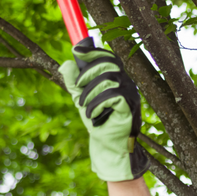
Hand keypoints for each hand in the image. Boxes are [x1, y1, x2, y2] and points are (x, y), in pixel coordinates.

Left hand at [58, 42, 148, 181]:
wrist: (106, 144)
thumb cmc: (96, 120)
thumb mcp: (80, 98)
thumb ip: (73, 82)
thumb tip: (66, 63)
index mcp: (115, 78)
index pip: (108, 57)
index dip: (93, 52)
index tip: (76, 51)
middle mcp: (126, 83)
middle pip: (108, 64)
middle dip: (88, 74)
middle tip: (77, 87)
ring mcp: (131, 94)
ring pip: (108, 79)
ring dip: (90, 93)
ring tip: (84, 107)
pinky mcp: (130, 107)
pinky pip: (113, 96)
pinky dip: (97, 105)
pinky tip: (93, 115)